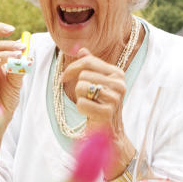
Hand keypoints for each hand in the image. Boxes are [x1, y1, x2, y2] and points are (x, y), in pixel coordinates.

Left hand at [61, 47, 132, 179]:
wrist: (110, 132)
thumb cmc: (101, 105)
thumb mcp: (97, 83)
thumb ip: (91, 65)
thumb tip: (81, 49)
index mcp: (117, 73)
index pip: (88, 61)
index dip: (72, 68)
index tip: (64, 77)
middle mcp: (119, 84)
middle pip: (83, 74)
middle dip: (77, 87)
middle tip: (84, 97)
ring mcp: (115, 98)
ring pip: (81, 87)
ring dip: (80, 98)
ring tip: (89, 105)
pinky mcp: (107, 112)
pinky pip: (81, 104)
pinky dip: (81, 110)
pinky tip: (90, 114)